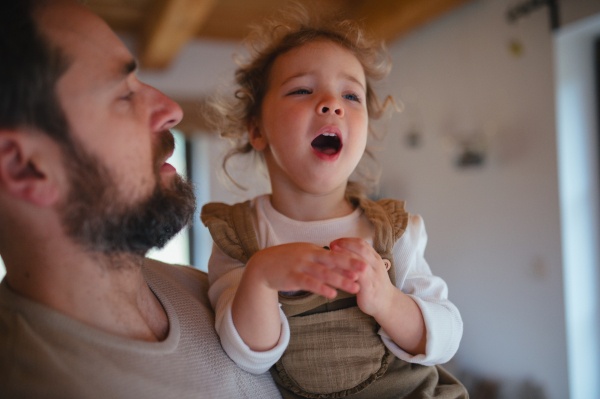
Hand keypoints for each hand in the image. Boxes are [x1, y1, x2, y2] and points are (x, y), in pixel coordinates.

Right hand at [245, 242, 365, 298]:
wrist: (262, 265)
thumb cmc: (286, 261)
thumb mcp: (304, 255)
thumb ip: (320, 259)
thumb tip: (340, 263)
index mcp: (312, 249)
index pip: (335, 254)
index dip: (350, 258)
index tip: (365, 262)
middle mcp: (308, 255)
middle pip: (332, 260)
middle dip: (350, 265)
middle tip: (366, 271)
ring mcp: (299, 266)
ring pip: (323, 273)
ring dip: (340, 280)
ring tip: (354, 287)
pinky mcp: (292, 277)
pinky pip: (309, 283)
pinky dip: (321, 288)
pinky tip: (332, 294)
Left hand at [329, 238, 394, 316]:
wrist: (387, 303)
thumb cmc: (373, 284)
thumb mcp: (369, 268)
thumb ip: (359, 259)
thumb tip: (340, 249)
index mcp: (375, 258)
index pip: (362, 243)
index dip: (347, 240)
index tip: (335, 241)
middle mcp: (376, 265)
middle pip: (361, 249)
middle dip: (345, 245)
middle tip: (332, 245)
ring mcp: (374, 277)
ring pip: (360, 262)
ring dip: (346, 256)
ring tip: (332, 254)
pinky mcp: (370, 290)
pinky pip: (359, 278)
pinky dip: (348, 272)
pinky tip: (337, 271)